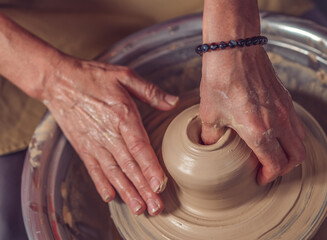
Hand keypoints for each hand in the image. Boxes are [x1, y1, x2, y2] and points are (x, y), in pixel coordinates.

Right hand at [41, 57, 177, 214]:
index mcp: (122, 115)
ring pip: (113, 172)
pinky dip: (102, 184)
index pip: (139, 147)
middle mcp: (108, 134)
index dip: (150, 167)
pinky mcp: (83, 147)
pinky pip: (94, 169)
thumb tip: (173, 103)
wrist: (58, 81)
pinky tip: (111, 197)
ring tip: (138, 208)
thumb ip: (150, 92)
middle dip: (144, 188)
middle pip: (129, 165)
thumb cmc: (94, 77)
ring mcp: (94, 143)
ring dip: (127, 191)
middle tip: (156, 206)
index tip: (160, 184)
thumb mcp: (124, 76)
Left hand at [200, 47, 305, 184]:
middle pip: (296, 157)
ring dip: (290, 152)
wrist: (234, 48)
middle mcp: (279, 122)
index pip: (276, 164)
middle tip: (268, 169)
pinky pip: (297, 123)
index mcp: (259, 131)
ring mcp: (286, 109)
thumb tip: (209, 146)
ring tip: (273, 152)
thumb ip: (211, 136)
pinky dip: (291, 134)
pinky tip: (273, 131)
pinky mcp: (286, 98)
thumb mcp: (210, 114)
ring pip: (301, 140)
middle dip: (284, 168)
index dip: (269, 176)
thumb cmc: (220, 79)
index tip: (259, 177)